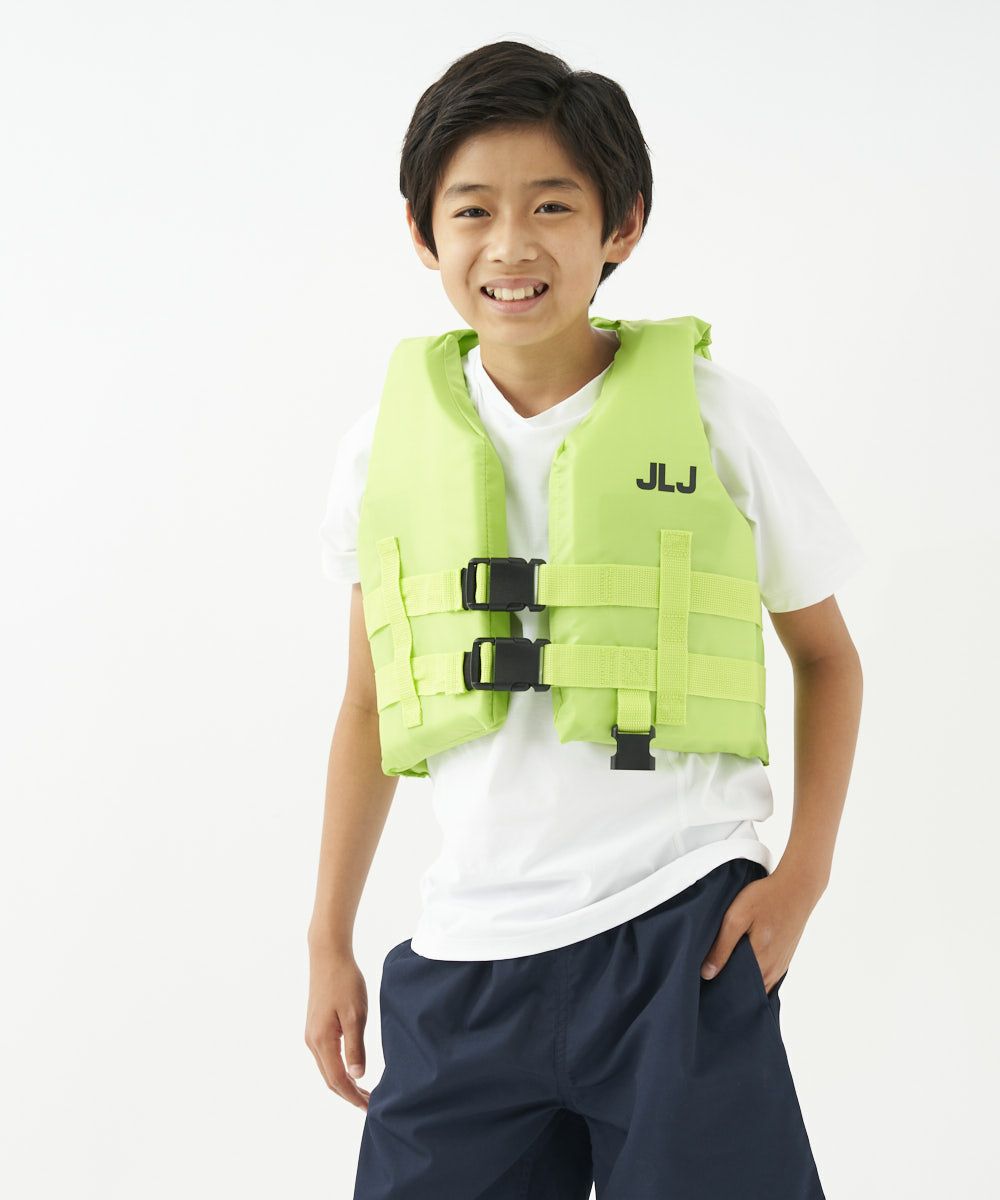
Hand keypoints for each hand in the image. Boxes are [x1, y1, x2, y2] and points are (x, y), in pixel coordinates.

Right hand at [304, 945, 371, 1109]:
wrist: (328, 956)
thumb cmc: (344, 982)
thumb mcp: (355, 1015)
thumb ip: (355, 1048)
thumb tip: (357, 1076)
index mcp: (322, 1041)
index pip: (337, 1080)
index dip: (353, 1097)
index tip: (370, 1107)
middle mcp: (312, 1042)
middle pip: (330, 1079)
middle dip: (349, 1094)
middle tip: (370, 1104)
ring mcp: (312, 1035)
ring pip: (327, 1069)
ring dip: (344, 1083)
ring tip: (364, 1091)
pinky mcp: (315, 1027)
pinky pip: (326, 1057)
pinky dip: (339, 1069)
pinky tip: (352, 1069)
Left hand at [700, 865, 820, 993]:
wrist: (798, 887)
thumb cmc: (766, 898)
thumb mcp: (737, 917)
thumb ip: (722, 947)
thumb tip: (707, 974)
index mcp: (760, 961)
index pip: (735, 989)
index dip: (718, 988)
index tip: (704, 982)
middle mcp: (773, 971)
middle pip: (746, 990)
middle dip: (728, 986)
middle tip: (710, 975)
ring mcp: (781, 967)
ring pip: (757, 984)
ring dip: (741, 980)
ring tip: (725, 968)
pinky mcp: (784, 959)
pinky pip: (766, 976)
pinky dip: (753, 974)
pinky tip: (742, 961)